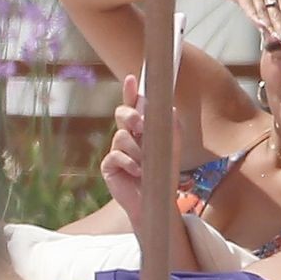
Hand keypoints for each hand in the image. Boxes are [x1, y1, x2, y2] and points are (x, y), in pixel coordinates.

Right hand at [99, 73, 174, 224]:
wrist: (156, 200)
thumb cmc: (164, 172)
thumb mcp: (172, 146)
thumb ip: (170, 125)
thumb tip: (169, 106)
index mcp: (140, 128)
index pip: (134, 105)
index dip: (130, 91)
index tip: (131, 79)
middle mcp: (126, 136)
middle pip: (121, 114)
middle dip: (131, 115)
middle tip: (141, 124)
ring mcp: (115, 150)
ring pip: (121, 136)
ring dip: (137, 149)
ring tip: (146, 163)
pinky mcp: (108, 166)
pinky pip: (116, 155)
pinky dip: (130, 163)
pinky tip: (138, 172)